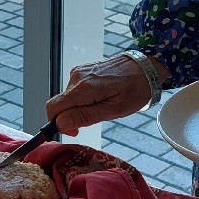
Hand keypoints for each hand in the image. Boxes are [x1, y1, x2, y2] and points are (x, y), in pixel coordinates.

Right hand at [46, 54, 168, 136]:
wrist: (144, 67)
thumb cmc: (134, 89)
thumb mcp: (113, 109)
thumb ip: (85, 116)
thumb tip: (60, 123)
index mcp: (83, 88)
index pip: (53, 108)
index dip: (57, 124)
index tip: (74, 131)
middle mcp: (76, 77)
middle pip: (59, 104)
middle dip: (70, 117)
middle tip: (92, 120)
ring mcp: (78, 72)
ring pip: (67, 99)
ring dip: (78, 108)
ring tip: (101, 106)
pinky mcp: (82, 71)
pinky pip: (73, 91)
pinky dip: (82, 99)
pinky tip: (99, 98)